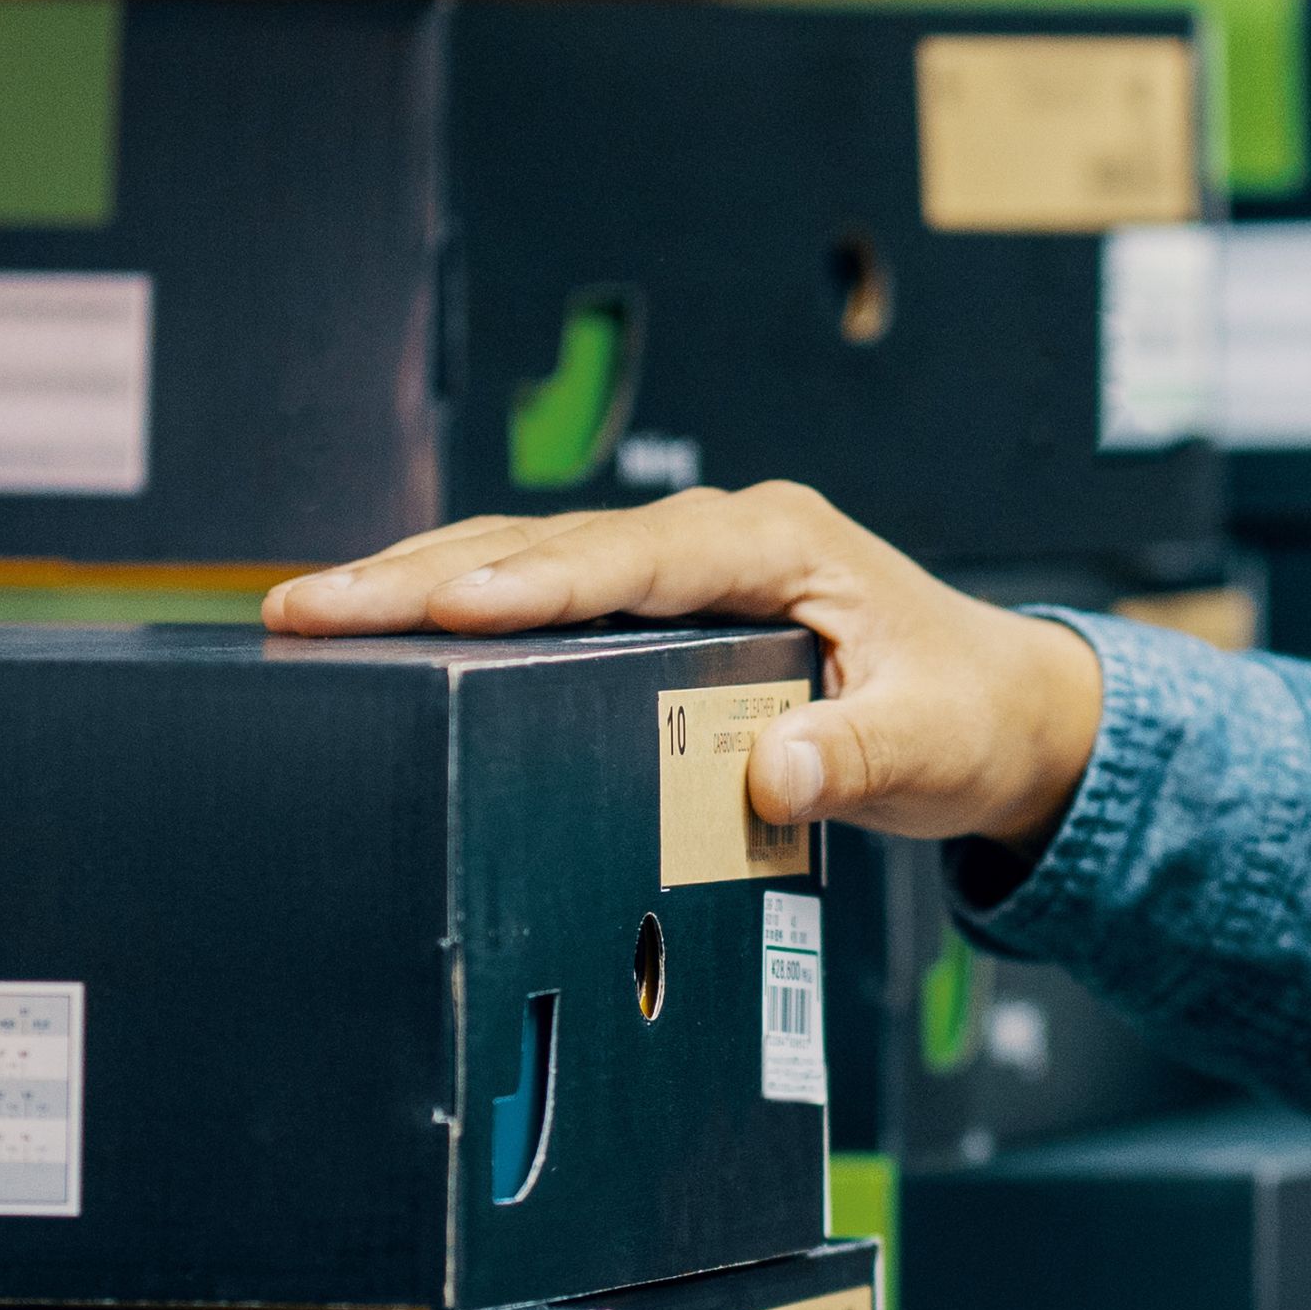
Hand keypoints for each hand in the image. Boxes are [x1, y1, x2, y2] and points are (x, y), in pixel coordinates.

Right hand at [264, 484, 1112, 853]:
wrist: (1002, 710)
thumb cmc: (969, 716)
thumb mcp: (932, 746)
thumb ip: (857, 759)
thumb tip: (775, 775)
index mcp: (778, 542)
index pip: (636, 557)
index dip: (538, 583)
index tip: (448, 605)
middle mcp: (718, 534)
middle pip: (549, 546)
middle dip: (424, 575)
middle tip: (311, 606)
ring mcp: (684, 563)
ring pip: (529, 559)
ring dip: (420, 584)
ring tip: (308, 613)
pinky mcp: (662, 604)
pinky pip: (547, 596)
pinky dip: (463, 607)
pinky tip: (383, 633)